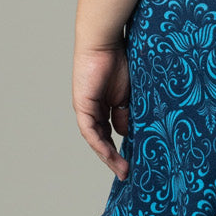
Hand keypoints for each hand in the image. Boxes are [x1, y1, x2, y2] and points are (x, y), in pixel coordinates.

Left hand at [73, 40, 130, 179]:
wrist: (105, 43)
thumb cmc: (119, 60)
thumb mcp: (128, 93)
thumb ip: (126, 112)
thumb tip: (125, 133)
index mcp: (105, 104)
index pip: (111, 131)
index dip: (120, 146)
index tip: (133, 161)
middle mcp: (93, 109)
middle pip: (103, 139)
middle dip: (114, 157)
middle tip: (127, 172)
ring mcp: (86, 108)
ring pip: (96, 138)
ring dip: (108, 156)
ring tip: (122, 169)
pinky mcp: (83, 106)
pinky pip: (91, 131)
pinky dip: (100, 144)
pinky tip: (109, 155)